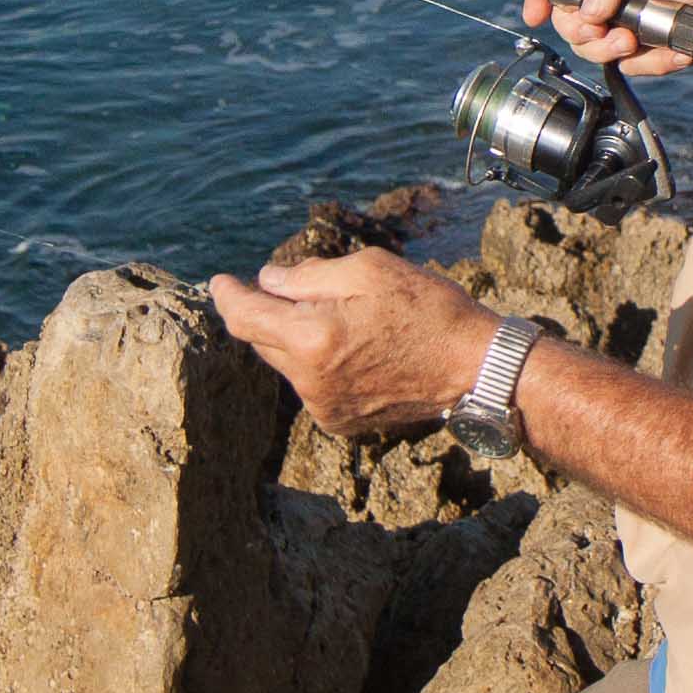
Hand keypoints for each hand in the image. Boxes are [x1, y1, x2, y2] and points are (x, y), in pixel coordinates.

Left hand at [207, 248, 499, 434]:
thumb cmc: (428, 309)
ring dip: (297, 339)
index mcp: (312, 338)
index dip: (227, 297)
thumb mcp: (370, 270)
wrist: (474, 367)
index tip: (218, 282)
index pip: (245, 318)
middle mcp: (310, 380)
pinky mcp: (340, 422)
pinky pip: (310, 385)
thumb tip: (268, 281)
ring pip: (287, 363)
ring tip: (344, 320)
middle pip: (263, 341)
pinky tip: (355, 349)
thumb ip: (308, 276)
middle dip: (270, 314)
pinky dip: (317, 363)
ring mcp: (324, 406)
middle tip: (297, 290)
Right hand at [528, 0, 692, 75]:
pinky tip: (670, 50)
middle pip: (568, 18)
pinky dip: (649, 61)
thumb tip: (587, 8)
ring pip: (591, 47)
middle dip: (588, 32)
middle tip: (616, 33)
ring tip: (642, 42)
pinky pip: (625, 65)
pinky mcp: (638, 47)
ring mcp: (621, 20)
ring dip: (615, 50)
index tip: (537, 16)